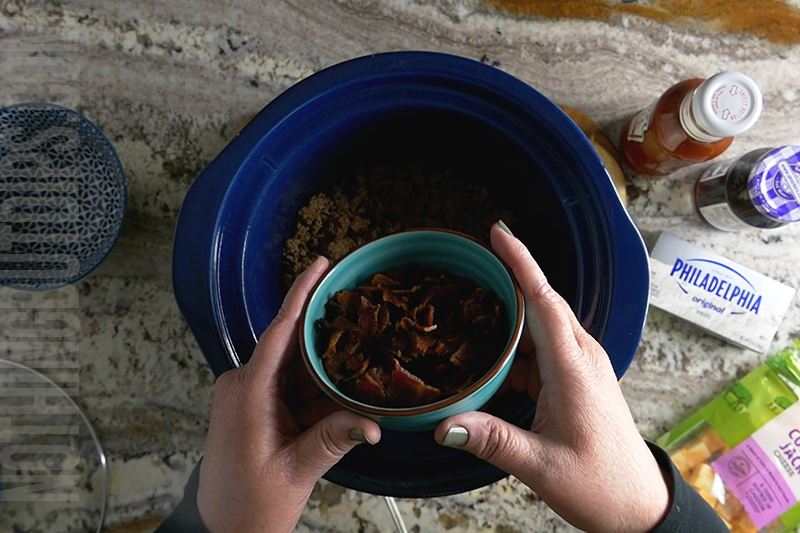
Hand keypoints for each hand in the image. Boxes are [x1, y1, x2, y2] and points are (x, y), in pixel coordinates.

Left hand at [196, 257, 381, 532]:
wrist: (220, 529)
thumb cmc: (247, 505)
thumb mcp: (296, 470)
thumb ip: (334, 439)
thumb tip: (373, 422)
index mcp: (248, 393)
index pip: (280, 332)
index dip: (301, 294)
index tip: (321, 264)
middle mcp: (243, 385)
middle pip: (292, 346)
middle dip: (328, 334)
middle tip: (362, 311)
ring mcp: (247, 395)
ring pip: (295, 369)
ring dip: (326, 367)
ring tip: (364, 353)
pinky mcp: (254, 408)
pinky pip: (290, 387)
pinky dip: (316, 388)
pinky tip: (344, 385)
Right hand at [435, 223, 669, 532]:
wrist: (638, 505)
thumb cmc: (601, 485)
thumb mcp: (541, 466)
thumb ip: (492, 441)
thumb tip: (445, 425)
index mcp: (573, 368)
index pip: (544, 301)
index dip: (521, 263)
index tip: (498, 232)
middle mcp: (580, 357)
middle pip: (539, 304)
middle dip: (504, 280)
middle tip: (464, 266)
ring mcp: (579, 367)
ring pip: (536, 327)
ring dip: (504, 319)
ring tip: (464, 311)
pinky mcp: (573, 379)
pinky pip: (537, 350)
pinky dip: (511, 349)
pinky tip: (486, 360)